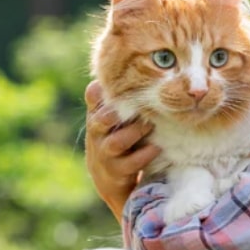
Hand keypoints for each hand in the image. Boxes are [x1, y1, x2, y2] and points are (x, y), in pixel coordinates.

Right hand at [84, 80, 160, 222]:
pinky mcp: (116, 172)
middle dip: (119, 112)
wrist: (108, 178)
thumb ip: (122, 97)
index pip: (93, 95)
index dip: (103, 87)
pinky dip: (144, 155)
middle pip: (101, 119)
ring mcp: (105, 153)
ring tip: (151, 126)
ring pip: (115, 142)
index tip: (121, 80)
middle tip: (140, 105)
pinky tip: (156, 148)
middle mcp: (97, 132)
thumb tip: (148, 70)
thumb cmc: (117, 137)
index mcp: (97, 114)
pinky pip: (129, 164)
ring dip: (135, 133)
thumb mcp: (114, 117)